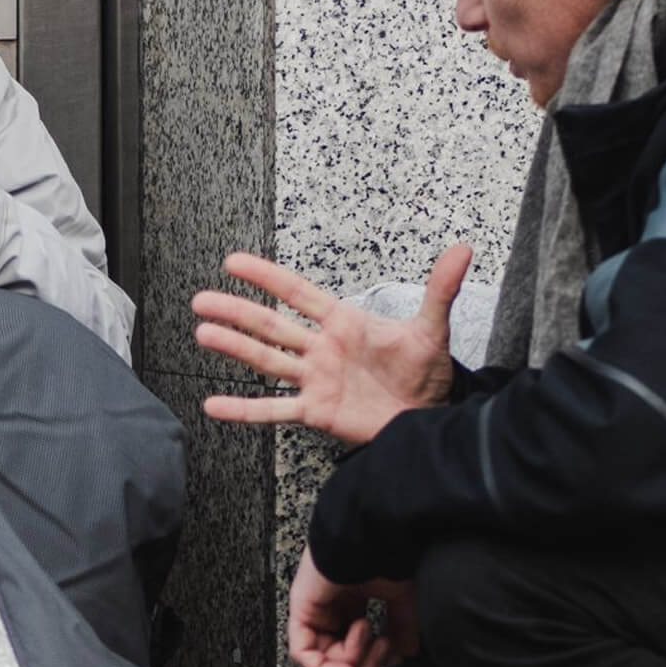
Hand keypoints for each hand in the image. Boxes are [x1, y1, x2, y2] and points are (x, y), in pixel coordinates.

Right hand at [191, 244, 472, 446]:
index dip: (267, 277)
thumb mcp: (431, 329)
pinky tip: (213, 405)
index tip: (234, 262)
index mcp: (342, 322)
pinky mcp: (315, 412)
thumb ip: (440, 290)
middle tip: (201, 300)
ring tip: (203, 334)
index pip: (298, 293)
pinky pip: (274, 411)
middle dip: (236, 312)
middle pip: (271, 325)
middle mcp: (321, 349)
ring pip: (267, 361)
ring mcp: (314, 380)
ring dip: (234, 348)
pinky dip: (244, 410)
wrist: (428, 417)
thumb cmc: (424, 372)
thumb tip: (464, 249)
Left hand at [287, 548, 418, 666]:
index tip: (395, 654)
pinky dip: (328, 666)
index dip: (376, 659)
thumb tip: (405, 651)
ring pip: (323, 660)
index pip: (355, 646)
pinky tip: (352, 650)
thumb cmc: (383, 554)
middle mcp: (330, 607)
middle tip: (385, 651)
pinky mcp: (301, 610)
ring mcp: (314, 609)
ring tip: (372, 634)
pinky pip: (303, 653)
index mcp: (350, 601)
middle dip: (367, 665)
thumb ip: (401, 626)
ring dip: (354, 662)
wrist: (371, 533)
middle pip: (340, 658)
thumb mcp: (399, 597)